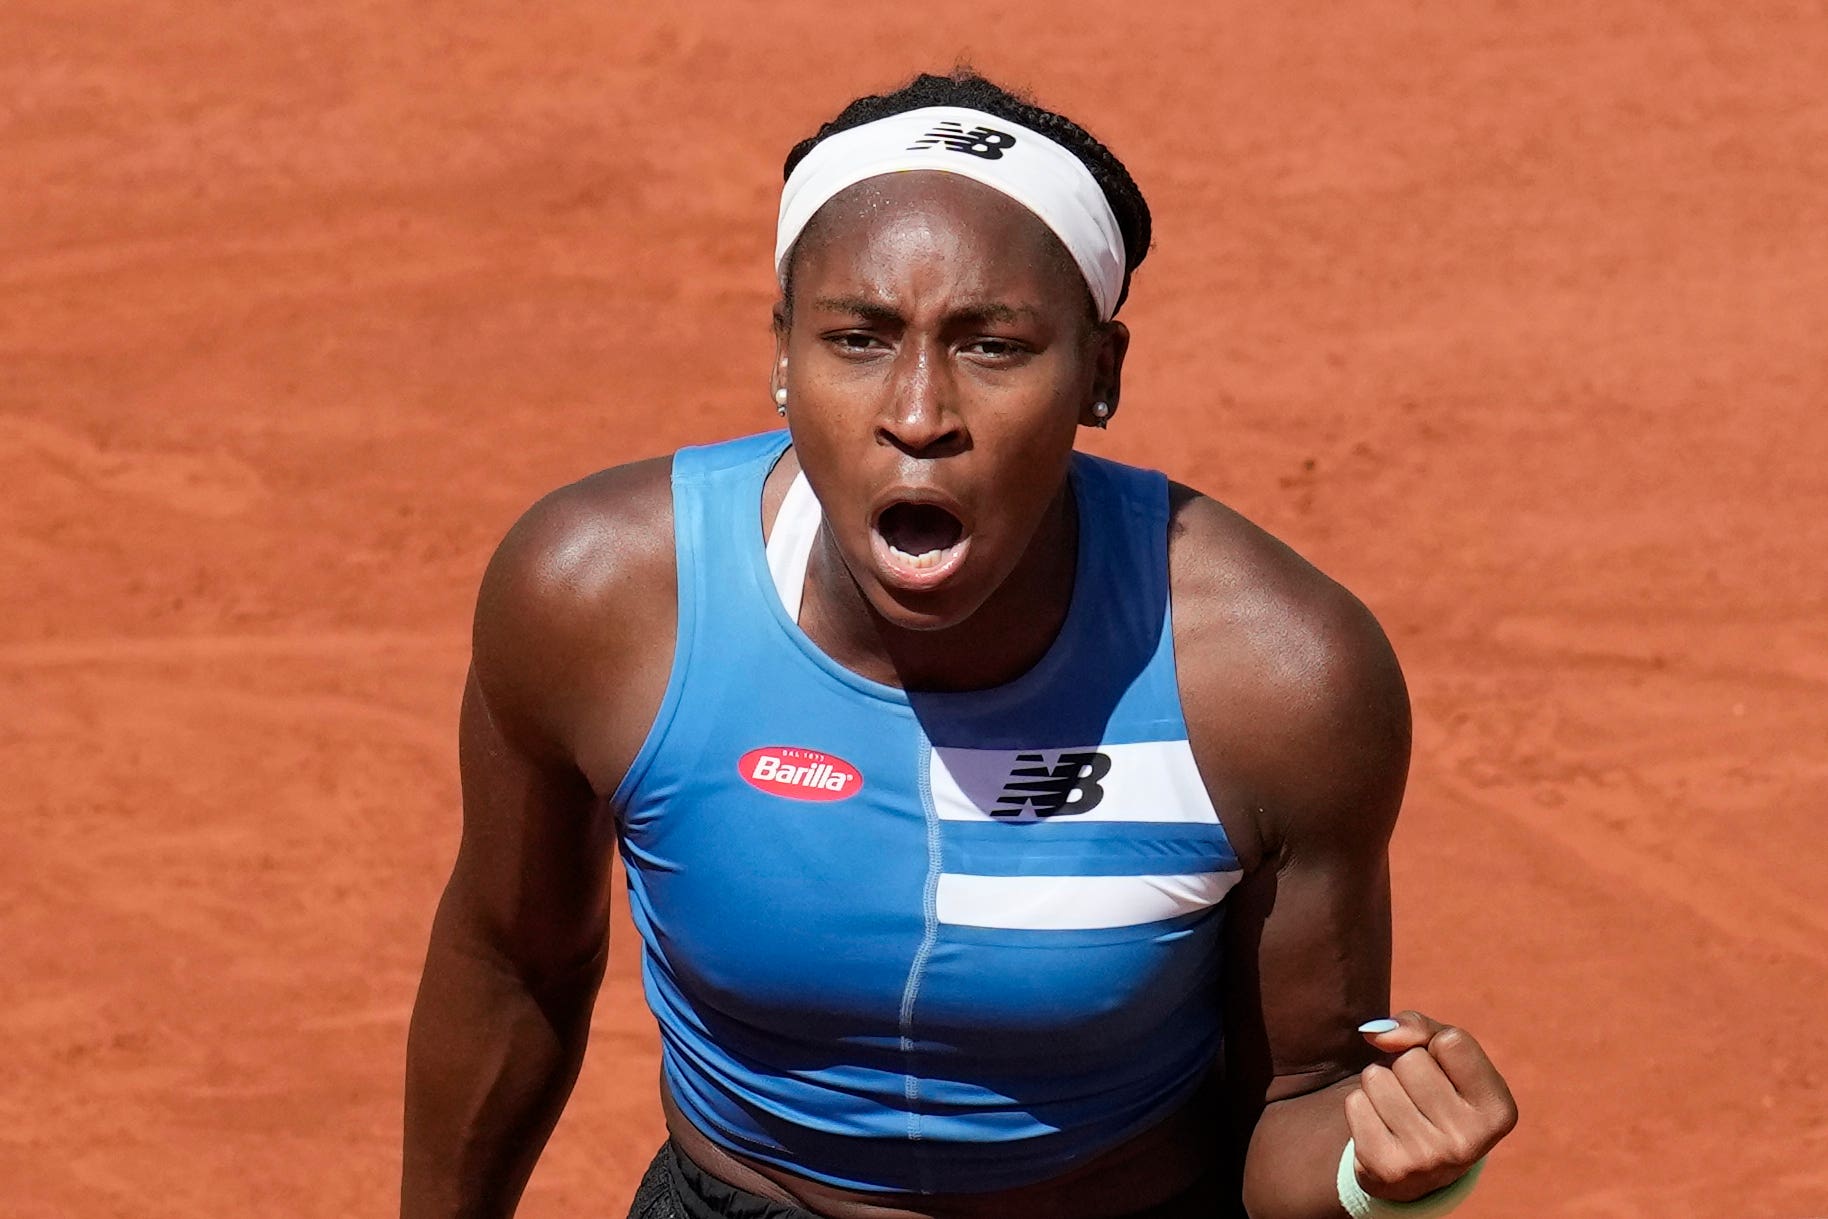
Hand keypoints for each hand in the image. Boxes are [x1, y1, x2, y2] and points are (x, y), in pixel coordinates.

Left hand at [1345, 1010, 1518, 1202]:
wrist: (1419, 1170)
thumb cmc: (1438, 1093)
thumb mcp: (1446, 1057)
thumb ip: (1421, 1028)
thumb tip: (1376, 1033)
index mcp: (1497, 1111)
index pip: (1451, 1042)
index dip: (1436, 1046)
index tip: (1445, 1070)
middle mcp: (1468, 1142)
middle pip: (1410, 1060)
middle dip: (1404, 1065)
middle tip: (1418, 1094)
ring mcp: (1427, 1159)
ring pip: (1376, 1077)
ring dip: (1380, 1083)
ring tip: (1400, 1109)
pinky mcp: (1386, 1168)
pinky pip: (1355, 1103)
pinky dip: (1362, 1106)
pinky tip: (1382, 1127)